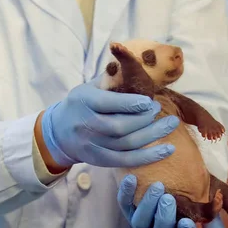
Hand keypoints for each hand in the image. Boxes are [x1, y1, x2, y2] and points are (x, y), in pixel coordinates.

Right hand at [40, 77, 179, 168]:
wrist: (58, 132)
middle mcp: (86, 124)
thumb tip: (137, 66)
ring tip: (170, 124)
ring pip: (126, 144)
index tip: (149, 100)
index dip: (131, 104)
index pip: (109, 103)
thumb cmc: (81, 104)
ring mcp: (92, 145)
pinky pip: (126, 160)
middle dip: (144, 119)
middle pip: (119, 126)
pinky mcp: (98, 160)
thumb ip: (111, 79)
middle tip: (157, 109)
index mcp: (84, 101)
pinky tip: (167, 149)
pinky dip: (149, 156)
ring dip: (152, 135)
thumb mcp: (89, 87)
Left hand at [117, 175, 227, 227]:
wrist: (176, 167)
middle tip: (168, 198)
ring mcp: (144, 222)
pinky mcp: (129, 207)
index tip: (187, 221)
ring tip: (156, 187)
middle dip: (164, 218)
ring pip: (140, 223)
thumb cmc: (199, 183)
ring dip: (147, 207)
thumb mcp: (216, 191)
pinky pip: (124, 204)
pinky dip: (125, 193)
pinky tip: (131, 178)